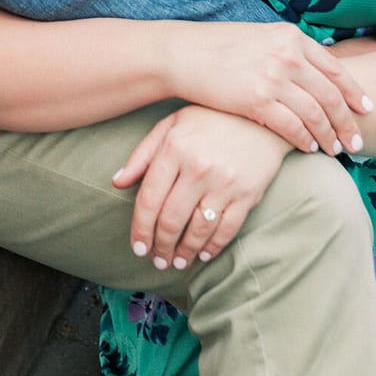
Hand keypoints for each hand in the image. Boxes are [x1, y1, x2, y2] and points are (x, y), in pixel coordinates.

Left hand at [113, 105, 288, 267]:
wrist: (258, 113)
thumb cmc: (209, 118)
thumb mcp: (171, 125)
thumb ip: (142, 154)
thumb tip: (117, 182)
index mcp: (174, 149)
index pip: (149, 199)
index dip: (140, 229)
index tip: (138, 247)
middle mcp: (198, 167)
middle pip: (171, 220)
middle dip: (160, 246)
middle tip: (157, 260)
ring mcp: (224, 182)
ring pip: (197, 230)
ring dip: (184, 252)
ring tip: (177, 261)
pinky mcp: (248, 194)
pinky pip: (226, 230)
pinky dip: (212, 247)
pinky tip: (203, 254)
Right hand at [169, 21, 372, 157]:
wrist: (184, 53)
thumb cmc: (220, 47)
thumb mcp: (261, 37)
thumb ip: (288, 50)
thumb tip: (314, 70)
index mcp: (291, 37)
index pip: (335, 68)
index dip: (355, 92)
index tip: (367, 109)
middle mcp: (287, 54)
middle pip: (331, 95)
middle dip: (347, 122)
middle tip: (356, 141)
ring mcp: (273, 77)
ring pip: (316, 114)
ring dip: (329, 135)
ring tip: (335, 150)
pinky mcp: (257, 99)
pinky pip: (292, 126)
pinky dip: (305, 139)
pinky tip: (309, 147)